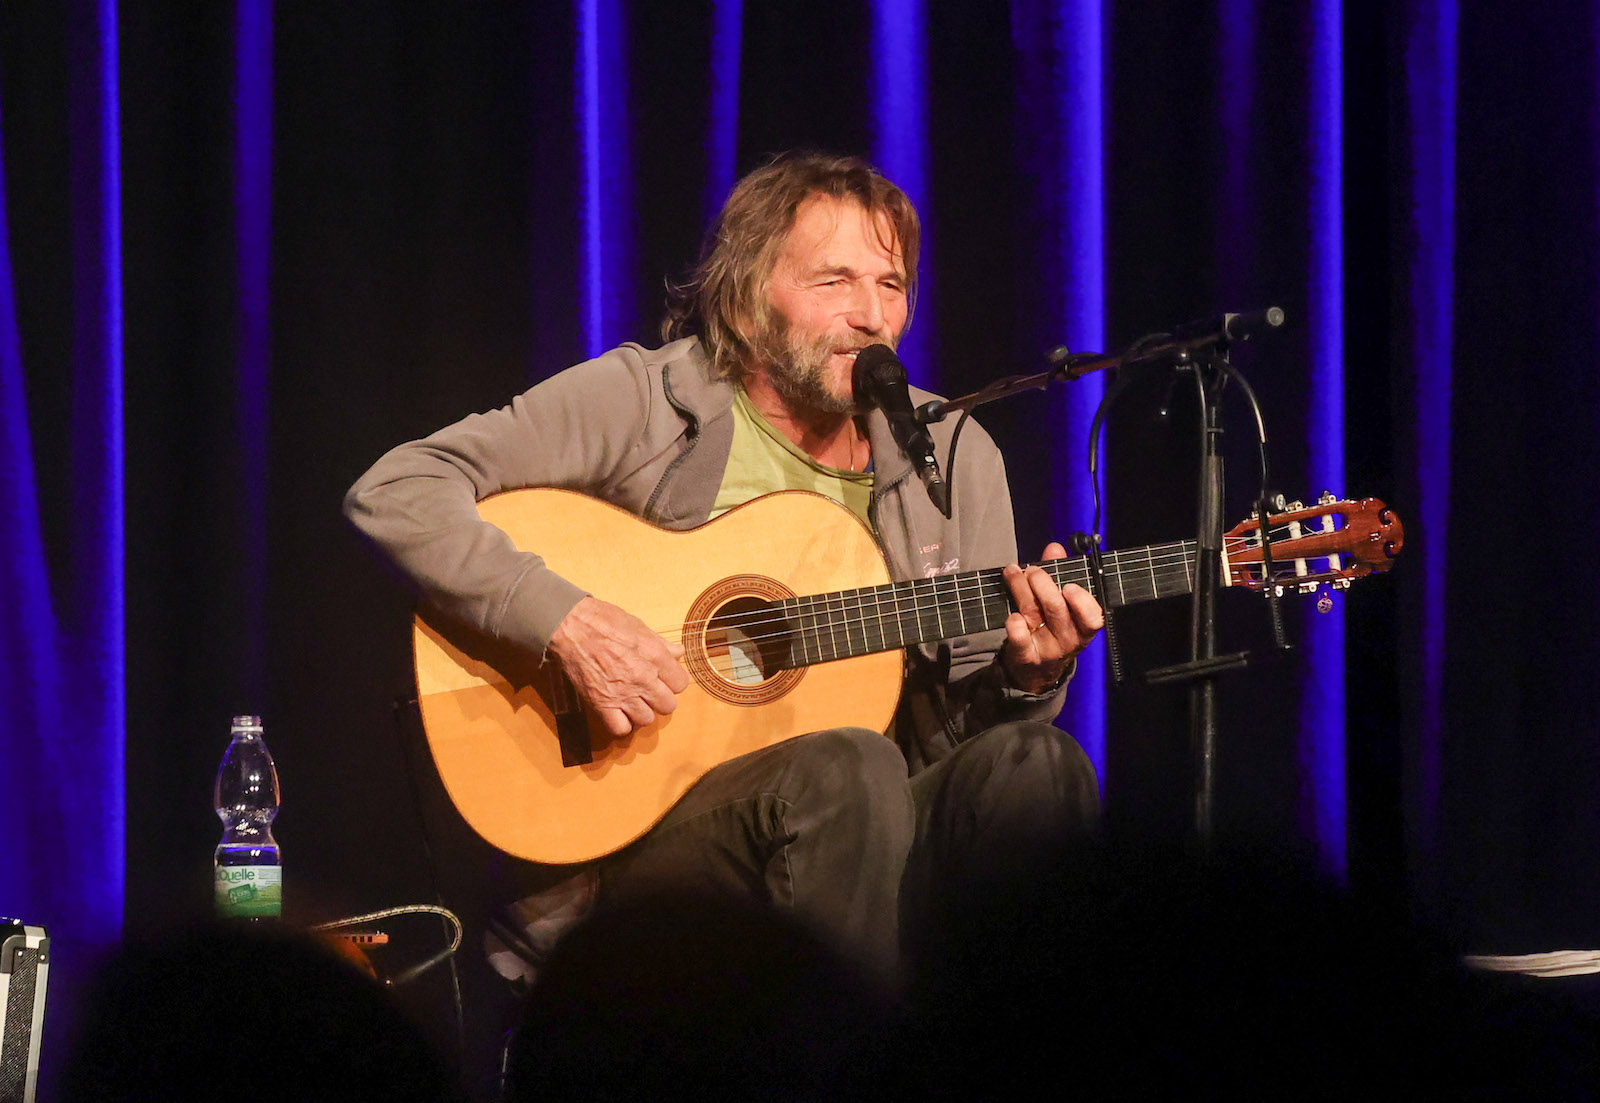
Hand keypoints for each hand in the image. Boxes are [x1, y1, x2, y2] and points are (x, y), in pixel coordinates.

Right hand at [547, 596, 689, 737]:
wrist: (571, 625)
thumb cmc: (604, 620)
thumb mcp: (639, 626)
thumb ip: (661, 644)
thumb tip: (678, 652)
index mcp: (655, 656)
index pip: (680, 684)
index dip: (672, 682)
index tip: (663, 678)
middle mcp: (643, 678)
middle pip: (668, 706)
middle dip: (660, 699)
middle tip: (649, 691)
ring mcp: (623, 693)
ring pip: (647, 719)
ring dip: (641, 712)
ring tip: (632, 701)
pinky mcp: (601, 703)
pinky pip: (620, 728)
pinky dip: (621, 724)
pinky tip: (618, 712)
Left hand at [1000, 542, 1104, 694]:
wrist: (1036, 669)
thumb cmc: (1052, 627)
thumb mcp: (1062, 603)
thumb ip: (1059, 573)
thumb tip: (1055, 548)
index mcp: (1084, 626)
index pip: (1092, 617)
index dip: (1081, 601)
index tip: (1068, 586)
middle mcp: (1068, 639)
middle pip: (1056, 609)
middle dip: (1041, 583)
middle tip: (1032, 570)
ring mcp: (1047, 649)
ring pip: (1034, 614)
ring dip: (1021, 589)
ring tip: (1012, 572)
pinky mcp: (1026, 657)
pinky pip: (1020, 640)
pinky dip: (1014, 625)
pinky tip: (1011, 615)